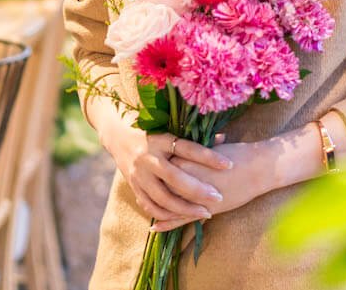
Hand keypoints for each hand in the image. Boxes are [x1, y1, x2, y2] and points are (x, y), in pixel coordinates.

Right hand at [100, 117, 232, 225]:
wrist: (116, 134)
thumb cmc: (151, 128)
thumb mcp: (169, 127)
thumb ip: (194, 136)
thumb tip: (223, 138)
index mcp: (159, 139)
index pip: (187, 148)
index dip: (208, 157)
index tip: (229, 165)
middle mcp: (147, 157)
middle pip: (175, 177)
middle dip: (198, 190)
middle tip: (218, 197)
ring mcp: (138, 174)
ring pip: (163, 197)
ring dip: (185, 208)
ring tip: (206, 212)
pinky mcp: (133, 186)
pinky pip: (150, 205)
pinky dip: (166, 214)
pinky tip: (183, 217)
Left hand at [150, 139, 272, 232]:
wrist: (259, 168)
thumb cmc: (237, 154)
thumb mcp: (209, 148)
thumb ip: (192, 150)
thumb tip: (179, 144)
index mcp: (188, 159)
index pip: (163, 164)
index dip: (153, 167)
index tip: (141, 165)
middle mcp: (189, 178)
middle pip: (162, 183)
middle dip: (151, 184)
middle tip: (138, 182)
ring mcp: (196, 196)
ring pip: (168, 202)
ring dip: (154, 204)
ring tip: (141, 204)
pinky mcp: (205, 209)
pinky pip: (181, 219)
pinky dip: (167, 223)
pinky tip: (154, 226)